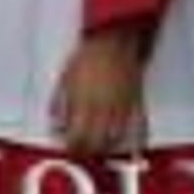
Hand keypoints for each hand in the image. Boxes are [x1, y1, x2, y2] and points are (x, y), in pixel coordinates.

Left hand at [50, 26, 147, 154]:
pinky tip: (131, 151)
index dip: (73, 148)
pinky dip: (135, 144)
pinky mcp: (135, 106)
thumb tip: (56, 124)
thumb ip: (59, 102)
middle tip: (82, 152)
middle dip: (88, 152)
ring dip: (106, 149)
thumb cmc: (87, 56)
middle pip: (96, 144)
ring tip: (99, 150)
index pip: (78, 137)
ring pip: (115, 141)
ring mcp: (121, 109)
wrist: (114, 41)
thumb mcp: (66, 76)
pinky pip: (138, 130)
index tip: (69, 150)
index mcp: (84, 103)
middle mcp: (103, 111)